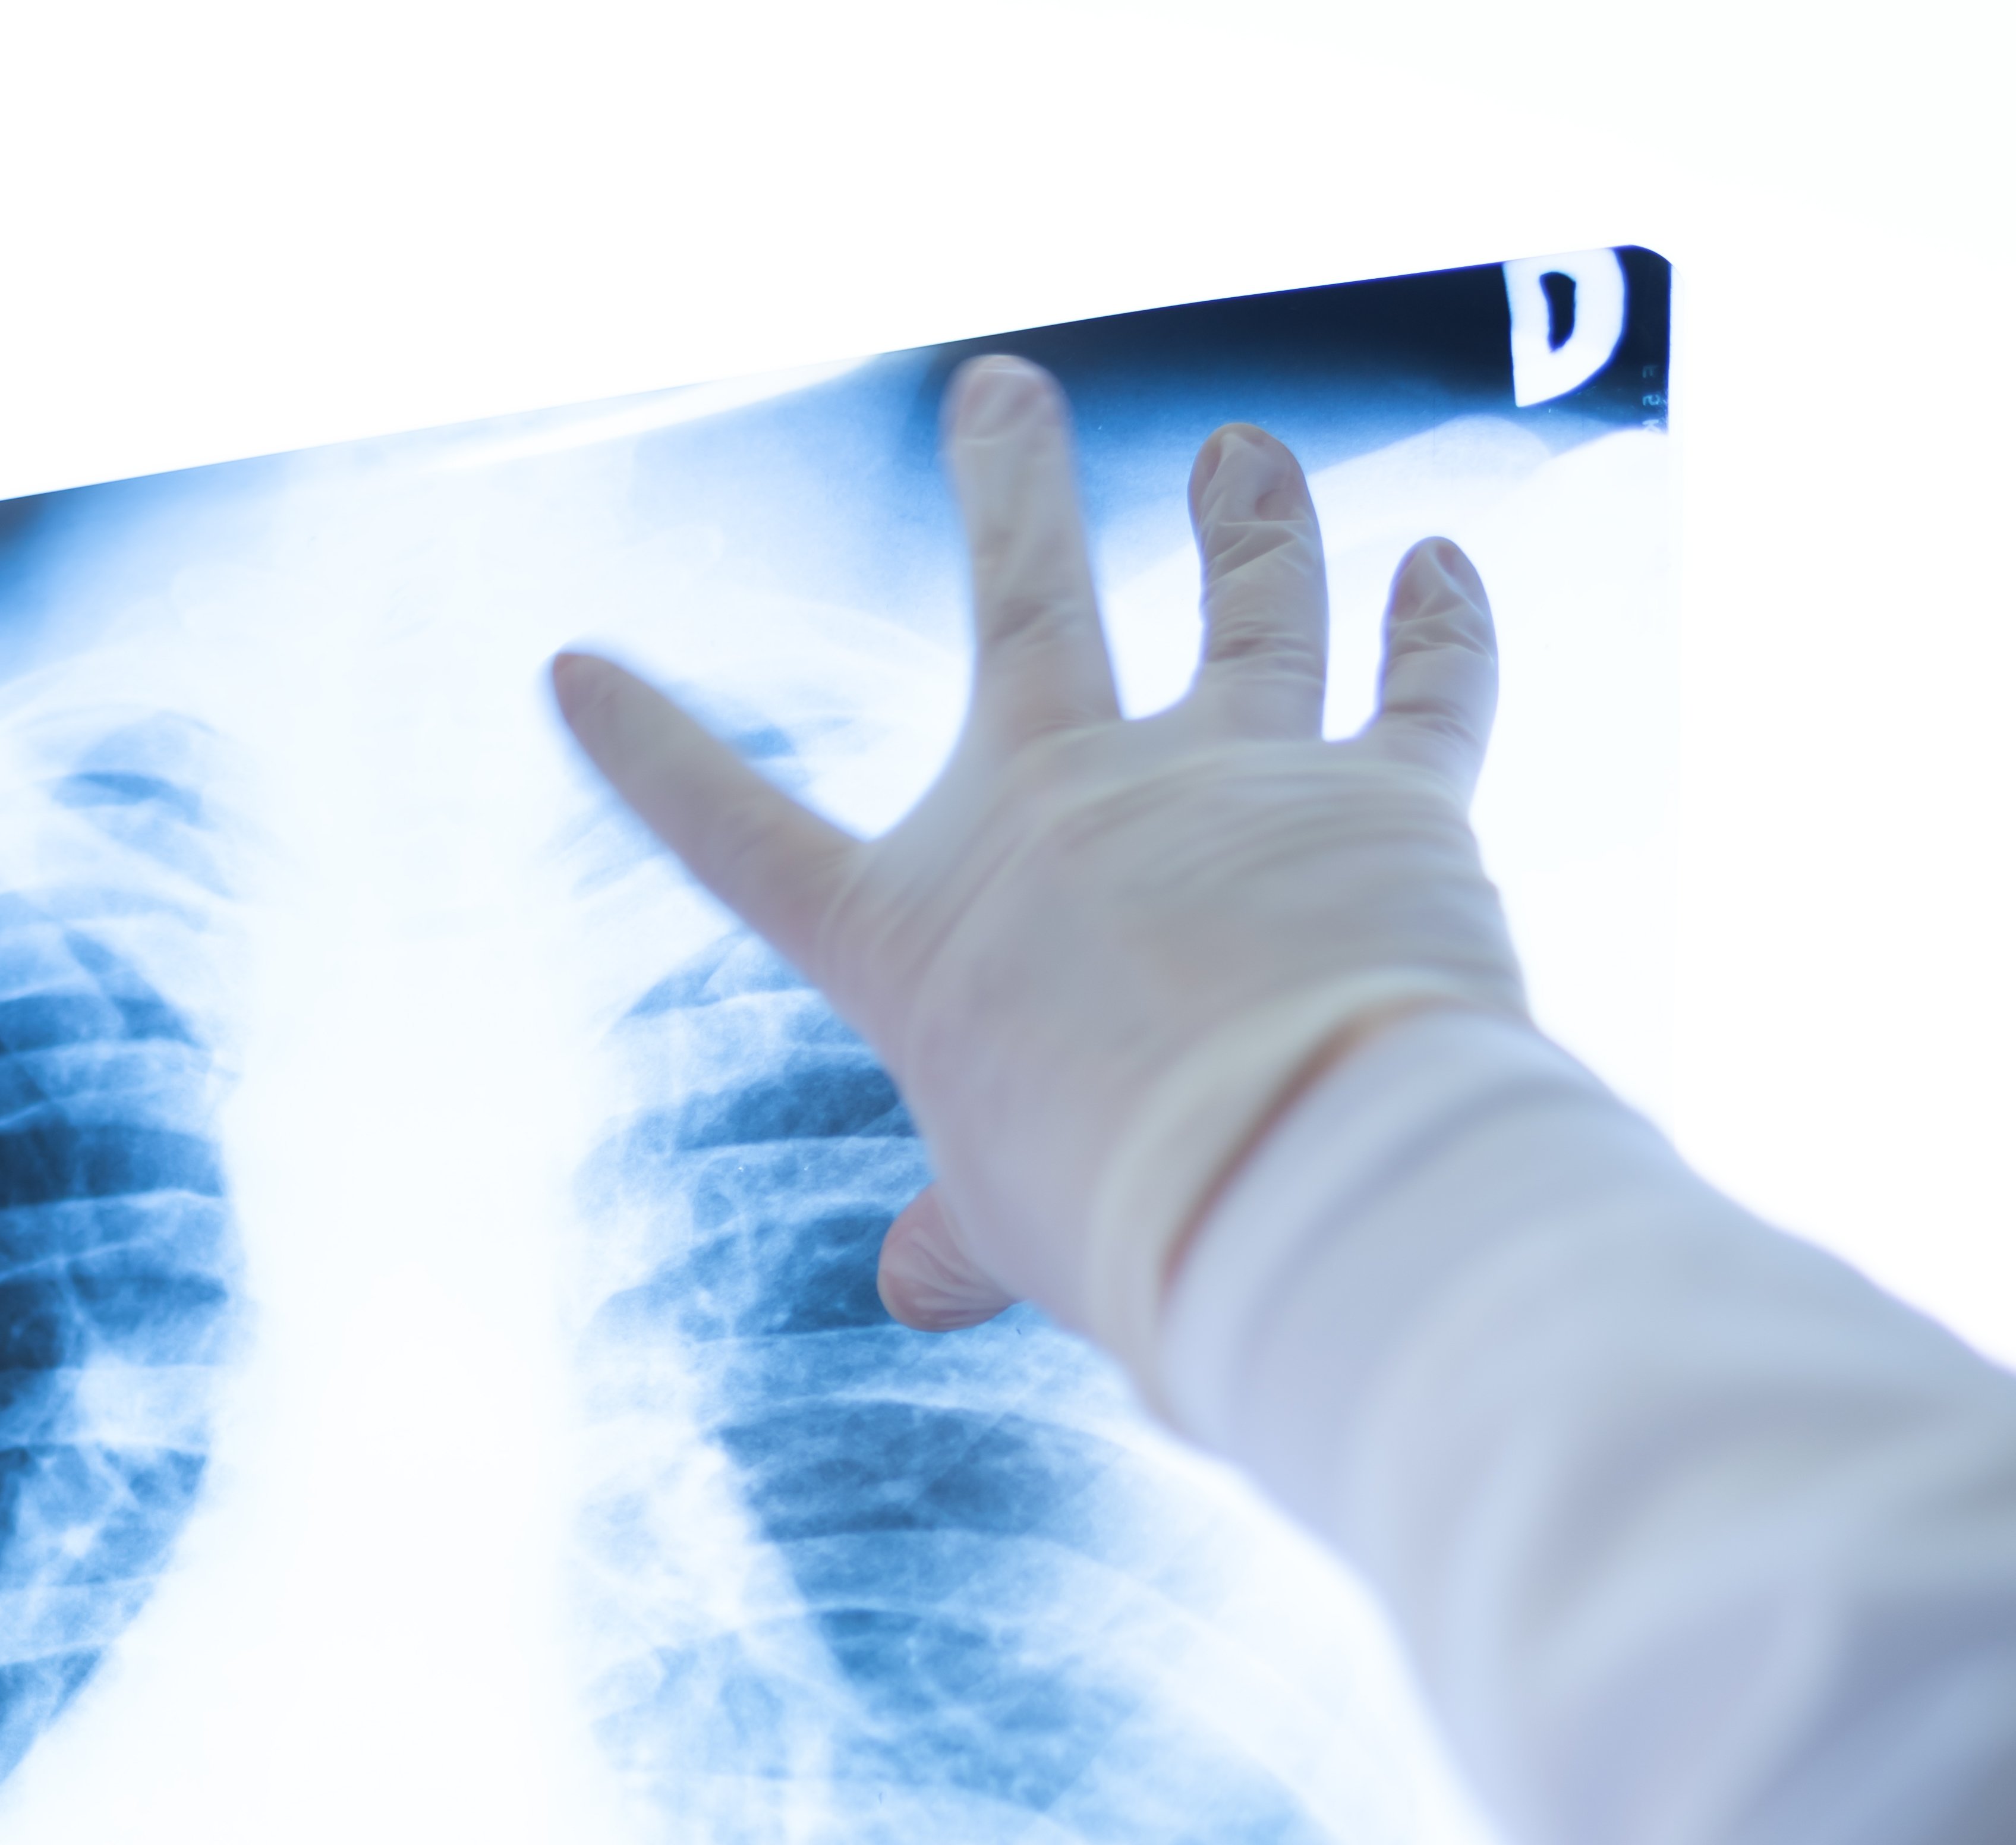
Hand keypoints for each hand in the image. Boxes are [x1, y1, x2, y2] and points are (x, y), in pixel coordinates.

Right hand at [553, 356, 1525, 1371]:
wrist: (1291, 1179)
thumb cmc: (1116, 1218)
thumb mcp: (1010, 1225)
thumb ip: (963, 1232)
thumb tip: (917, 1284)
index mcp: (922, 927)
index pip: (738, 831)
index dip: (646, 755)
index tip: (573, 670)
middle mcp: (1064, 807)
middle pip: (1024, 597)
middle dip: (1006, 478)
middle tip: (1002, 389)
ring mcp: (1229, 777)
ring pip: (1247, 600)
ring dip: (1249, 511)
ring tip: (1241, 454)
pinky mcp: (1389, 793)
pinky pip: (1427, 682)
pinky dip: (1441, 618)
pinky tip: (1442, 561)